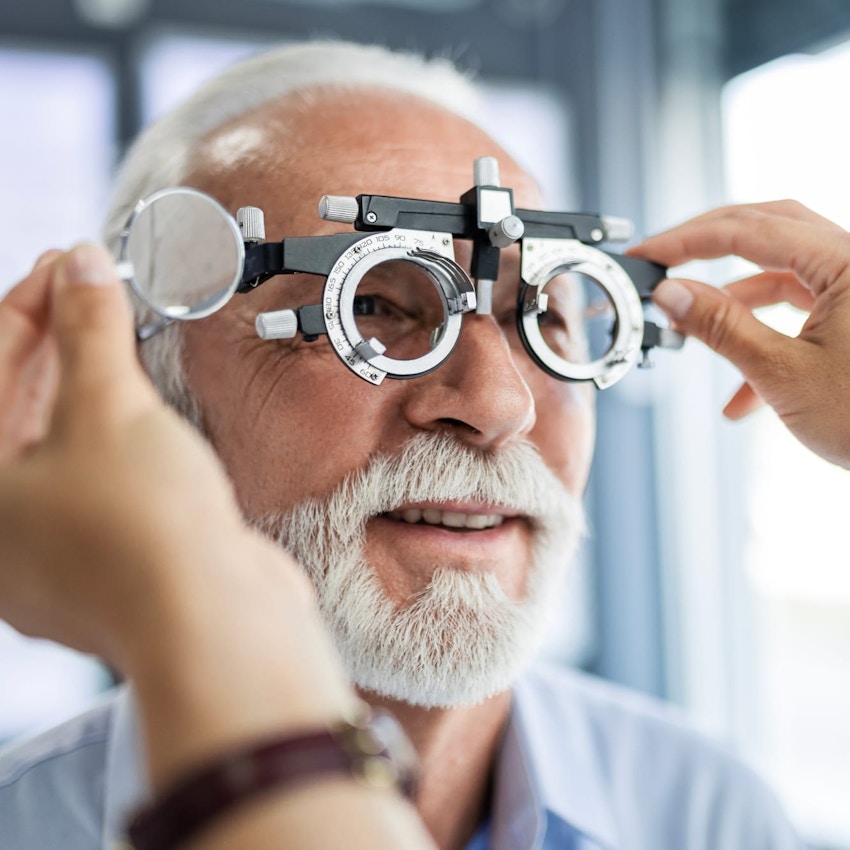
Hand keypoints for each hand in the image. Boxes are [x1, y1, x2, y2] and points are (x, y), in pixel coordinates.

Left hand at [0, 244, 311, 667]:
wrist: (216, 623)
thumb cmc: (146, 531)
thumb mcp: (109, 410)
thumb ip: (89, 332)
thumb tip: (83, 266)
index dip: (27, 305)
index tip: (66, 262)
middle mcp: (6, 529)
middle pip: (12, 409)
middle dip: (47, 340)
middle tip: (80, 286)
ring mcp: (57, 551)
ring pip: (55, 444)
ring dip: (77, 383)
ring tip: (104, 331)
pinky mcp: (110, 560)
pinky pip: (95, 476)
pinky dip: (109, 431)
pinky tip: (134, 402)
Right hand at [629, 200, 849, 467]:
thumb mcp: (783, 372)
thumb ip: (721, 326)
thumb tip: (672, 295)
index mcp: (848, 263)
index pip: (748, 230)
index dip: (686, 240)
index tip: (647, 255)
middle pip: (766, 231)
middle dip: (708, 247)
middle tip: (664, 261)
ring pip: (781, 272)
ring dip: (735, 299)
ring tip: (695, 326)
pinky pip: (798, 308)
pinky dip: (762, 336)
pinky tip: (741, 391)